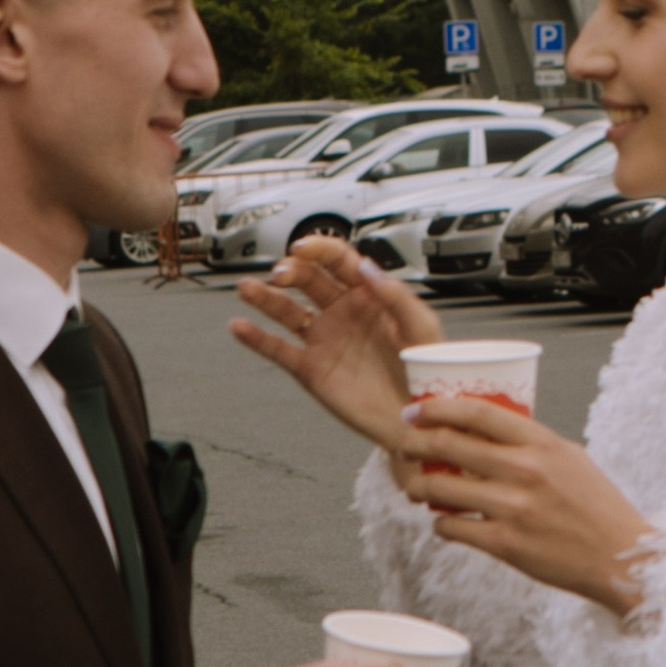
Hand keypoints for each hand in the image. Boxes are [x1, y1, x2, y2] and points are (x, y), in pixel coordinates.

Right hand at [232, 237, 440, 449]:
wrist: (416, 419)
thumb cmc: (426, 372)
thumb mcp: (422, 328)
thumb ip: (395, 296)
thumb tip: (366, 267)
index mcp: (370, 295)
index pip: (340, 261)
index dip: (320, 250)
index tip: (302, 247)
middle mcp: (343, 312)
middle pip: (309, 280)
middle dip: (292, 270)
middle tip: (282, 272)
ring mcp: (324, 339)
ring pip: (287, 311)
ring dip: (265, 297)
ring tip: (247, 288)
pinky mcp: (311, 369)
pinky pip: (279, 349)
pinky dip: (256, 338)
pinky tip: (239, 326)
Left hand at [393, 395, 654, 614]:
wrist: (620, 556)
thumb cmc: (596, 505)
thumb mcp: (569, 457)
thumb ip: (530, 443)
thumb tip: (487, 431)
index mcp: (541, 443)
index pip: (477, 412)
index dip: (438, 408)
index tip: (415, 410)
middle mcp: (525, 470)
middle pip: (449, 445)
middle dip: (414, 443)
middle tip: (403, 445)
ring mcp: (513, 508)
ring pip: (441, 489)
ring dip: (418, 487)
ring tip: (415, 488)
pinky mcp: (506, 544)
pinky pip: (452, 528)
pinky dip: (441, 523)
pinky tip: (445, 521)